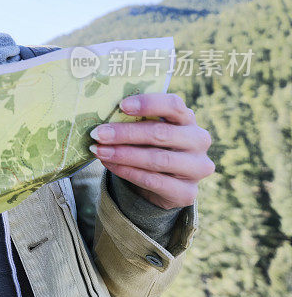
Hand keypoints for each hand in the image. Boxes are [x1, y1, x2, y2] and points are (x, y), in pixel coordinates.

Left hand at [90, 93, 213, 209]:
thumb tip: (102, 119)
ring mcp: (197, 168)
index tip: (121, 105)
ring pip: (158, 159)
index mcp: (187, 118)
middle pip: (161, 133)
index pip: (174, 105)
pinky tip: (109, 165)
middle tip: (98, 133)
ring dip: (123, 155)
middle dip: (126, 133)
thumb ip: (132, 121)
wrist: (160, 184)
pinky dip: (128, 172)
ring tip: (99, 151)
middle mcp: (198, 141)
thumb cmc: (149, 146)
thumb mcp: (144, 130)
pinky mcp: (187, 192)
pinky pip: (154, 181)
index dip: (148, 103)